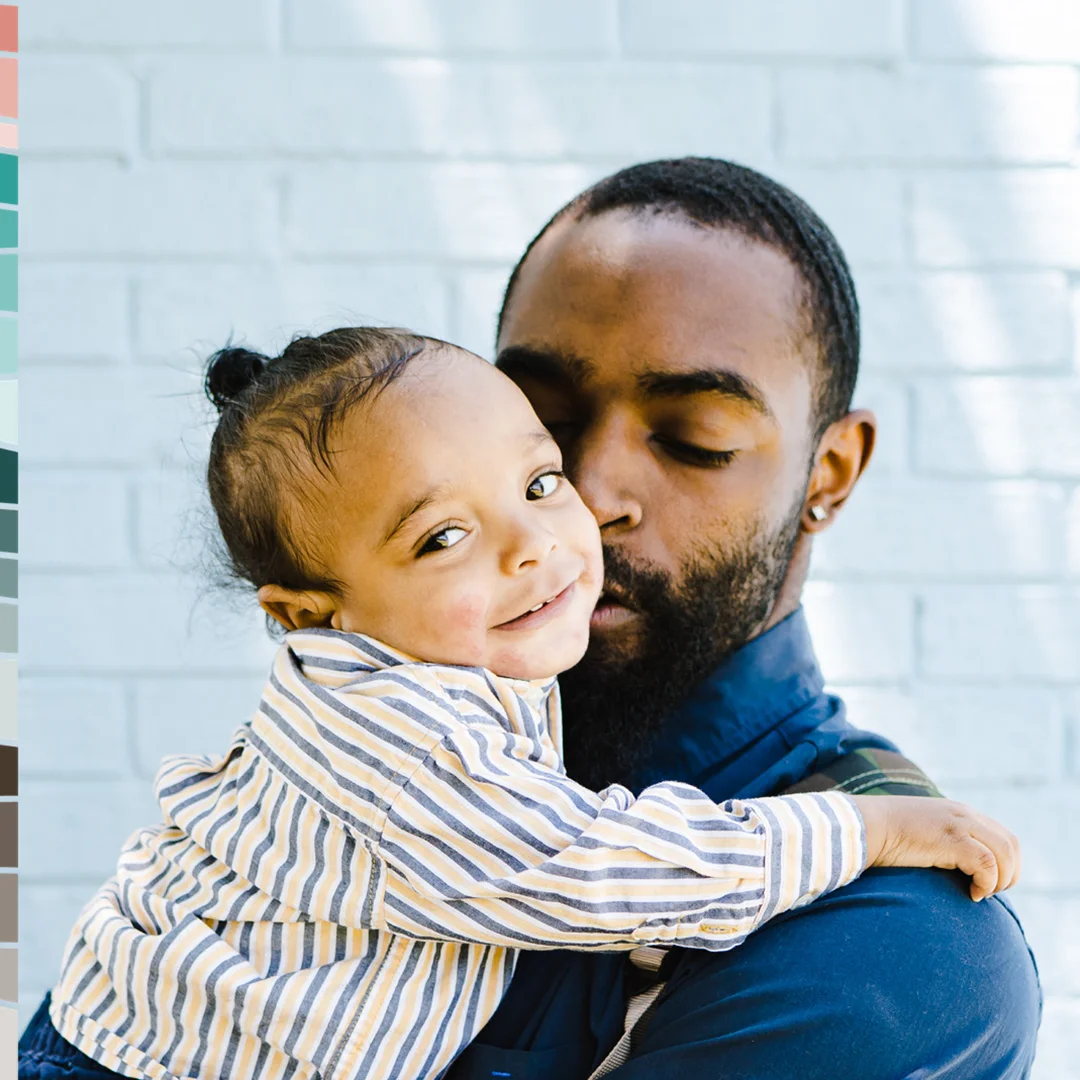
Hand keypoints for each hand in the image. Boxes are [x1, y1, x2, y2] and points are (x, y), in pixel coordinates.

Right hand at [853, 796, 1020, 901]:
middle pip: (1011, 845)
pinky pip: (987, 865)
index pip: (1003, 836)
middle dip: (1009, 874)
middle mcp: (964, 814)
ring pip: (1005, 855)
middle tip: (990, 892)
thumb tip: (955, 866)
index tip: (988, 883)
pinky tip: (972, 894)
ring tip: (980, 893)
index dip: (1006, 863)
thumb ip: (941, 841)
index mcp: (959, 812)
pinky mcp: (952, 839)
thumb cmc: (884, 836)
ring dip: (1000, 880)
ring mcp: (959, 824)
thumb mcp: (921, 833)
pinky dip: (986, 884)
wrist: (862, 826)